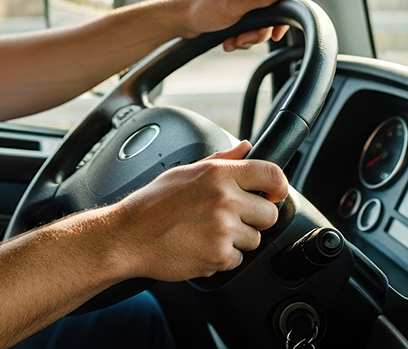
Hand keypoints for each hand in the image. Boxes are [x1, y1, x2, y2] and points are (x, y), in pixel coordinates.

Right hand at [108, 140, 288, 281]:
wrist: (128, 236)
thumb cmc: (152, 204)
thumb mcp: (186, 172)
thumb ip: (222, 159)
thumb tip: (246, 148)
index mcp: (218, 174)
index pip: (271, 174)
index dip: (278, 186)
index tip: (274, 194)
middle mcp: (224, 199)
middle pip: (268, 214)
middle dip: (254, 219)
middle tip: (230, 218)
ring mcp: (223, 229)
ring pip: (254, 240)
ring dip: (237, 240)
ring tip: (208, 233)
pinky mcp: (218, 255)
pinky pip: (237, 260)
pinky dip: (222, 258)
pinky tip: (201, 246)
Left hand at [178, 0, 289, 50]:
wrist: (180, 19)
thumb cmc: (203, 9)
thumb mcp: (234, 5)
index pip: (277, 2)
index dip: (277, 21)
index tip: (275, 35)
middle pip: (267, 19)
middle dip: (256, 35)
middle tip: (242, 39)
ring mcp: (241, 5)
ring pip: (257, 29)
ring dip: (245, 40)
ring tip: (232, 41)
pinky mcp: (234, 17)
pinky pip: (246, 33)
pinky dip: (238, 40)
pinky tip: (228, 41)